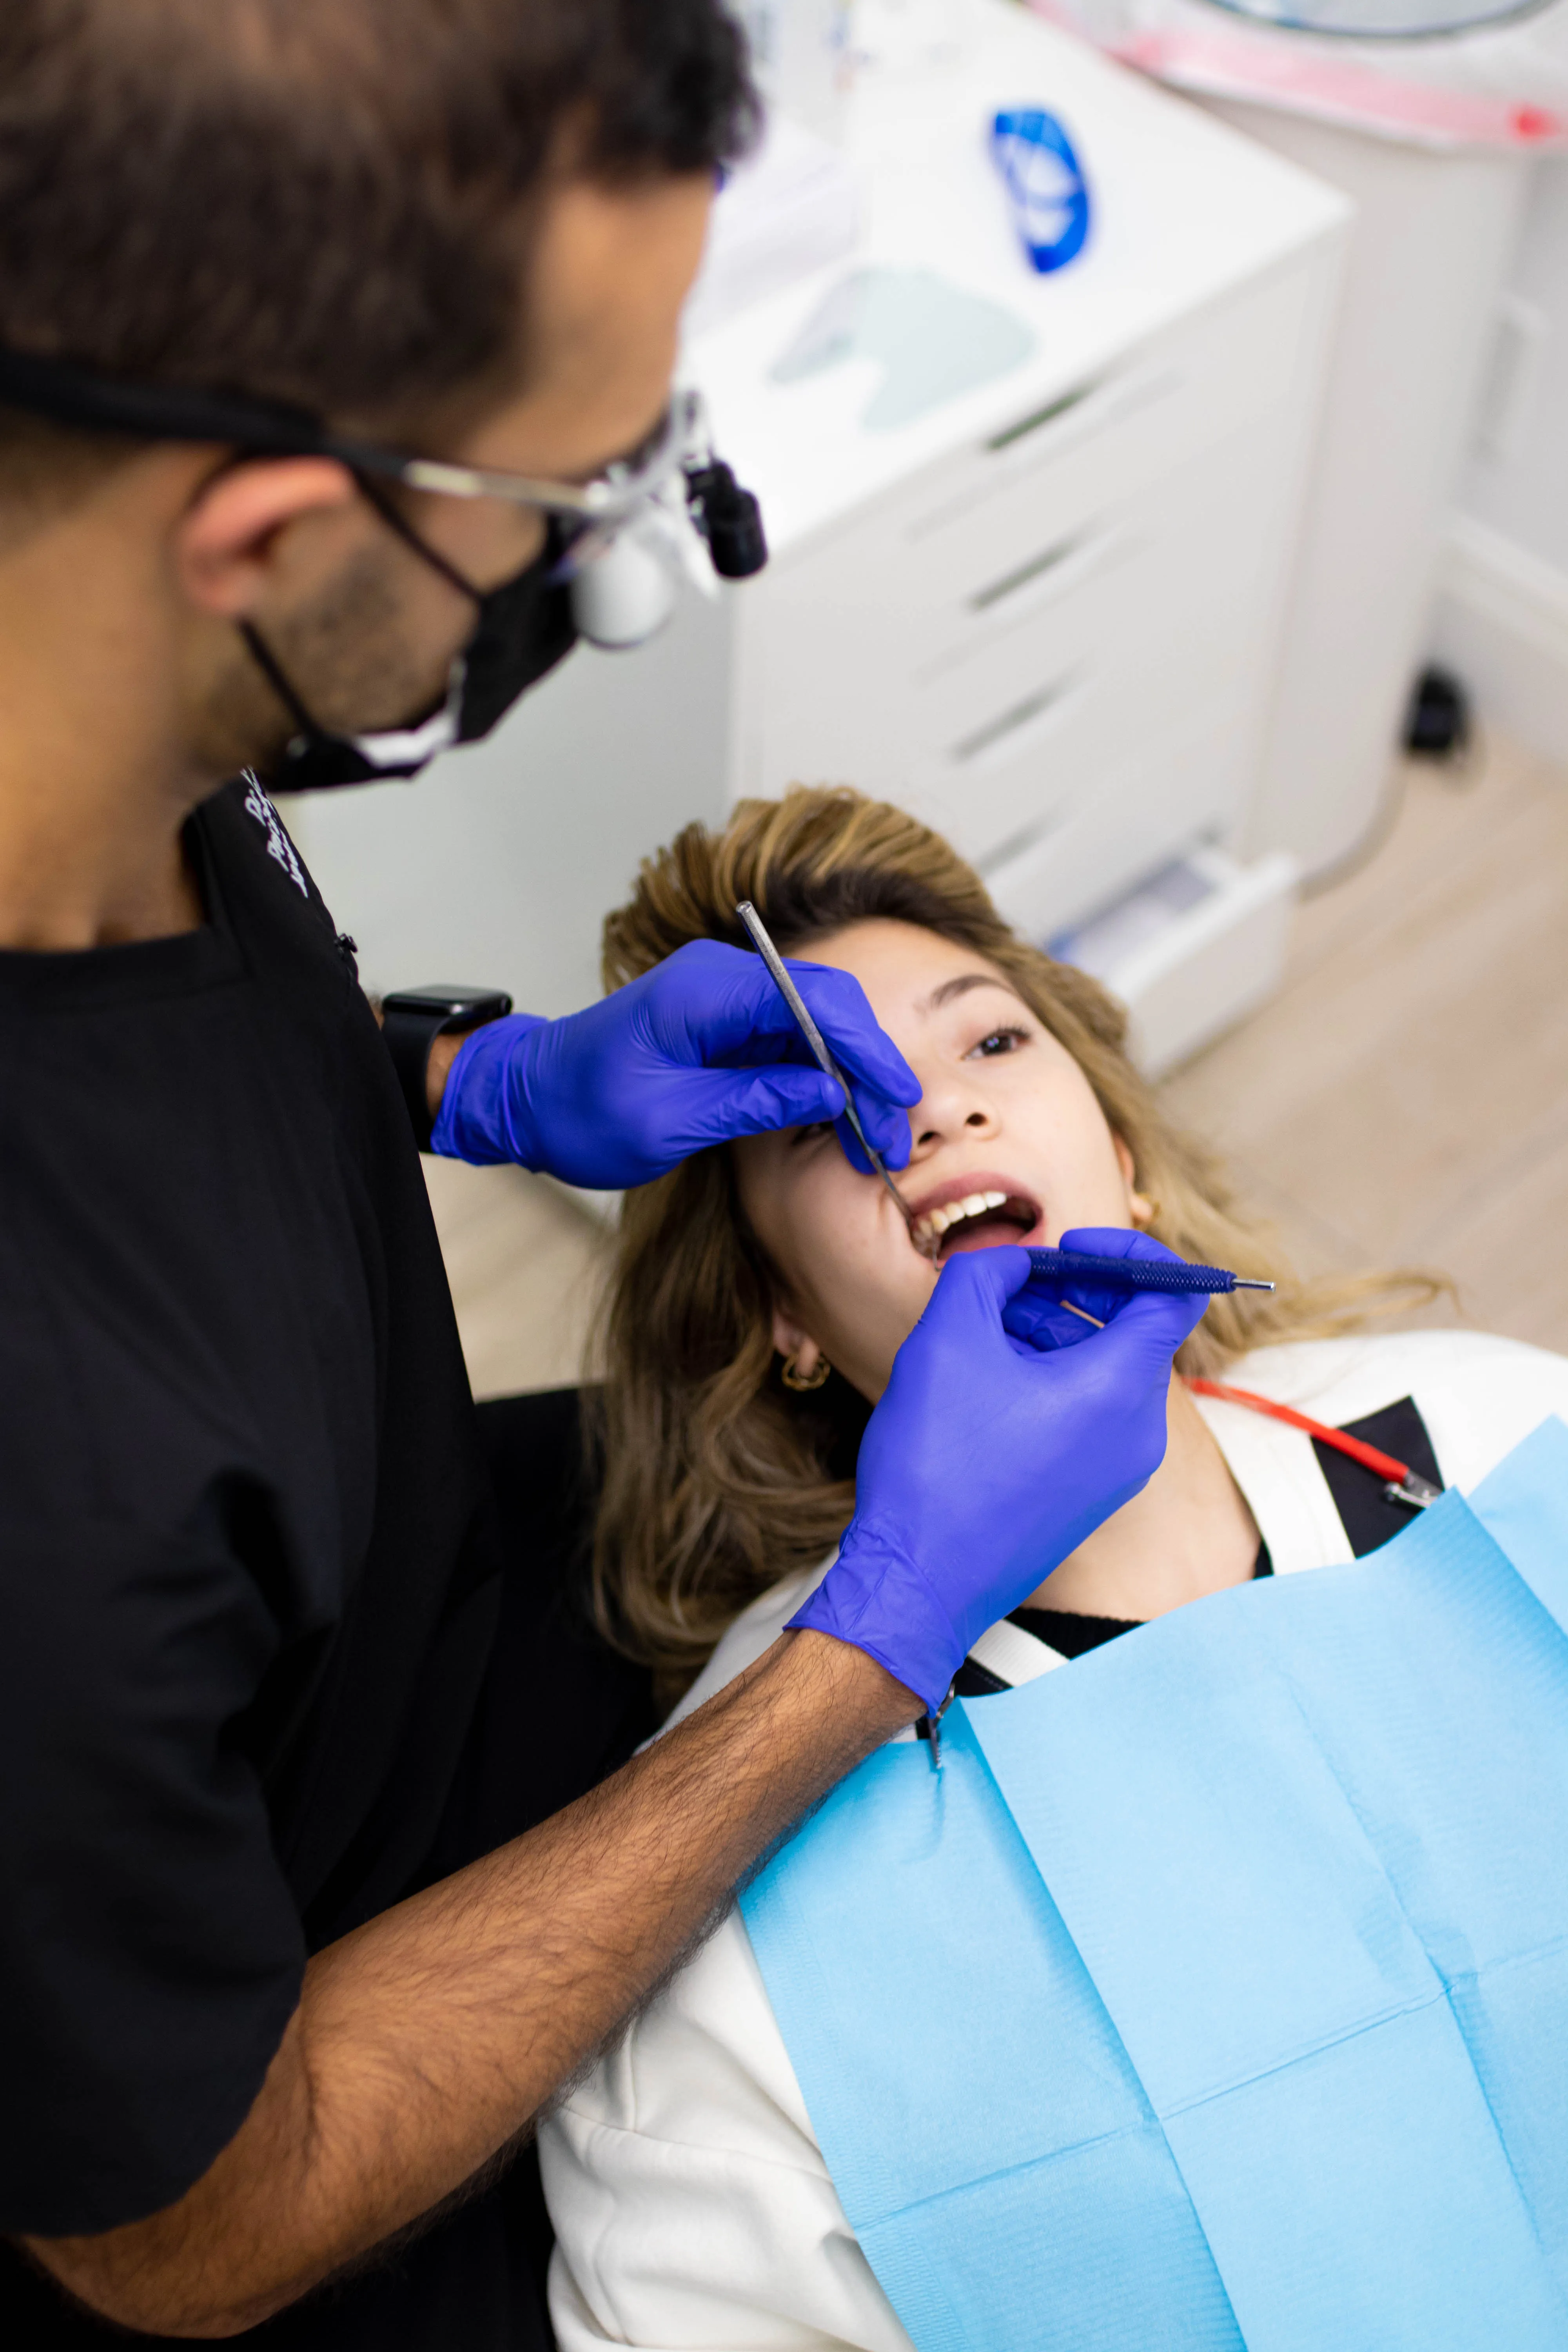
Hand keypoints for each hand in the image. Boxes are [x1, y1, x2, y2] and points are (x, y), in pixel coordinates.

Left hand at [428, 939, 918, 1189]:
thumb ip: (752, 1101)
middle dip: (867, 1072)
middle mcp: (721, 980)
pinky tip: (840, 1124)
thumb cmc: (578, 1110)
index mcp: (705, 989)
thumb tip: (830, 1097)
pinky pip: (790, 1044)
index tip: (897, 1098)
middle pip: (827, 1010)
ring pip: (816, 1030)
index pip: (815, 1000)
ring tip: (872, 1143)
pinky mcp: (725, 1027)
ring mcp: (725, 1001)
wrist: (526, 1100)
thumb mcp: (667, 1120)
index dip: (866, 1049)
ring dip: (849, 1083)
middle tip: (891, 1138)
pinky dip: (820, 1083)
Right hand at [787, 1232, 1207, 1710]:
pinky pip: (1089, 1415)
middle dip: (1071, 1294)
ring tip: (981, 1336)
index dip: (1130, 1252)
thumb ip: (986, 1273)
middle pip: (1132, 1330)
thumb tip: (1016, 1263)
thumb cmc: (937, 1464)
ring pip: (1104, 1372)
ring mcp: (1119, 1469)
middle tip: (1008, 1287)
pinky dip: (1049, 1381)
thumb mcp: (947, 1337)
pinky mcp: (1091, 1494)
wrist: (919, 1580)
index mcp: (1123, 1387)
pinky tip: (985, 1385)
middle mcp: (1140, 1432)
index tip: (1069, 1249)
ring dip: (1051, 1337)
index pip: (1177, 1291)